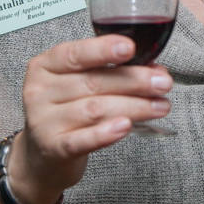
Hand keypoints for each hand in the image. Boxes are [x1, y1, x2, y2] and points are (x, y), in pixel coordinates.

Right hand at [7, 35, 173, 203]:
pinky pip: (82, 140)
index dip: (103, 49)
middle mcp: (40, 91)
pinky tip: (126, 127)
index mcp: (46, 66)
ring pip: (95, 109)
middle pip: (92, 82)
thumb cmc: (66, 110)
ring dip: (134, 106)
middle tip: (163, 83)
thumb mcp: (79, 84)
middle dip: (134, 81)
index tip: (130, 48)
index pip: (74, 54)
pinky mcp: (52, 148)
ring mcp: (43, 121)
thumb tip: (153, 69)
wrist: (41, 155)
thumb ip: (109, 71)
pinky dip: (106, 134)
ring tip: (160, 106)